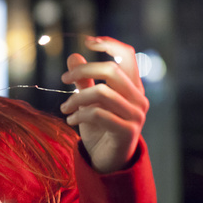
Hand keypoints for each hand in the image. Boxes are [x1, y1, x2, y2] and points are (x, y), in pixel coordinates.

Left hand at [59, 36, 148, 173]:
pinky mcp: (127, 131)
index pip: (127, 55)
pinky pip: (98, 114)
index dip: (110, 44)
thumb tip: (73, 55)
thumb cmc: (100, 128)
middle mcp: (139, 98)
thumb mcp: (88, 101)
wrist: (108, 161)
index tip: (88, 41)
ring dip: (76, 99)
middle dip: (83, 71)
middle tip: (63, 79)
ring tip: (64, 108)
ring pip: (101, 92)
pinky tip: (70, 120)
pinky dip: (79, 114)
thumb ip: (84, 80)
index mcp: (132, 86)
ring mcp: (136, 115)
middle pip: (111, 70)